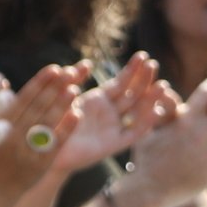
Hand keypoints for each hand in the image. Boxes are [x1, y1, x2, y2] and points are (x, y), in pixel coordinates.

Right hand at [0, 63, 90, 197]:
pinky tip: (77, 114)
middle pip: (36, 108)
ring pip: (46, 123)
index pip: (22, 99)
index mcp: (0, 125)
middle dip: (53, 89)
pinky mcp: (39, 165)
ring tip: (74, 88)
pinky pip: (55, 144)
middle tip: (68, 72)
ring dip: (61, 105)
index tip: (53, 69)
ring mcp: (26, 150)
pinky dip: (66, 129)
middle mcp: (12, 136)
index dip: (39, 83)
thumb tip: (5, 87)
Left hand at [57, 55, 162, 173]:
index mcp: (98, 100)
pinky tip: (157, 111)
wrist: (45, 150)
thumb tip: (85, 63)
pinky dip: (146, 123)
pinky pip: (133, 133)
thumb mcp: (62, 98)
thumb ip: (72, 81)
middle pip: (132, 94)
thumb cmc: (52, 122)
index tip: (142, 56)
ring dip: (150, 98)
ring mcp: (113, 128)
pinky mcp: (113, 144)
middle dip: (143, 79)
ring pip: (137, 111)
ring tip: (162, 85)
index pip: (120, 82)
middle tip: (153, 64)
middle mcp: (109, 113)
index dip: (132, 70)